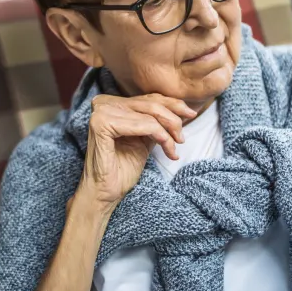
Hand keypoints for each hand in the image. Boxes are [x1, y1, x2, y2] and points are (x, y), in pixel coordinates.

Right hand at [78, 93, 196, 212]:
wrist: (105, 192)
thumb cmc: (121, 169)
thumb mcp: (144, 138)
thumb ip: (155, 121)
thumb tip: (181, 108)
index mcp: (110, 103)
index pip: (148, 98)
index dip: (173, 105)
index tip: (191, 114)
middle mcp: (103, 103)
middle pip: (150, 103)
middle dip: (174, 120)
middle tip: (182, 138)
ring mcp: (101, 112)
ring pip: (150, 115)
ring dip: (168, 132)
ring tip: (174, 148)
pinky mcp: (102, 124)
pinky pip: (144, 125)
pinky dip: (161, 137)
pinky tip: (167, 151)